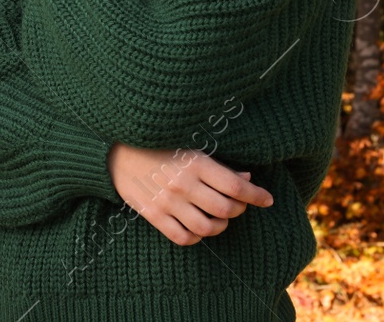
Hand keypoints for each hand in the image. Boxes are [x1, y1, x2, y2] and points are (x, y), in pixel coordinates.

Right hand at [107, 143, 273, 246]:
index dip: (256, 195)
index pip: (235, 185)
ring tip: (220, 219)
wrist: (115, 151)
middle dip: (240, 210)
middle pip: (225, 209)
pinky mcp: (154, 215)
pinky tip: (198, 229)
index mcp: (195, 162)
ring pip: (207, 228)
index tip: (268, 199)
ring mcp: (168, 202)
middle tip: (240, 205)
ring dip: (220, 227)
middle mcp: (183, 184)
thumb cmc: (158, 144)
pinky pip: (183, 237)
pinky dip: (196, 238)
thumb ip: (218, 164)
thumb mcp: (190, 146)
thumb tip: (247, 177)